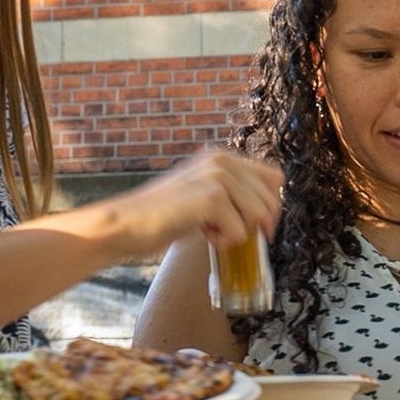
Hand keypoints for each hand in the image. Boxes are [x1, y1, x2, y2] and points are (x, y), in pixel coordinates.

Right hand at [104, 148, 282, 255]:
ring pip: (258, 216)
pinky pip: (239, 231)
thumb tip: (267, 212)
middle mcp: (222, 161)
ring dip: (237, 233)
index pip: (273, 177)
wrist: (126, 224)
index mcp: (222, 157)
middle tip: (223, 230)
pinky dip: (223, 242)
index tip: (258, 226)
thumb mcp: (201, 191)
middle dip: (254, 224)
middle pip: (270, 200)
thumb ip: (231, 192)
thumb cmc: (162, 215)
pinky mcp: (212, 198)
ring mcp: (217, 177)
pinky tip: (200, 233)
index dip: (271, 205)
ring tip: (209, 230)